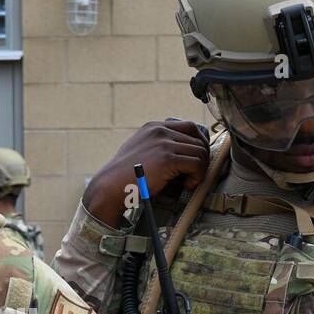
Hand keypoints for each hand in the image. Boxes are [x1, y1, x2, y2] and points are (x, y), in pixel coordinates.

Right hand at [81, 120, 209, 227]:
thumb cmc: (124, 175)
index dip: (198, 142)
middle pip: (198, 137)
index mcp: (154, 127)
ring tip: (190, 181)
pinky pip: (197, 164)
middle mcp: (160, 131)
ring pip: (200, 151)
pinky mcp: (168, 159)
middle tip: (196, 172)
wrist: (111, 186)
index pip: (189, 127)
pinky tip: (187, 185)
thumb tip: (181, 153)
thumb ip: (158, 146)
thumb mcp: (140, 150)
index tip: (196, 158)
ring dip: (200, 169)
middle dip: (202, 156)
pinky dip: (197, 176)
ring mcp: (164, 144)